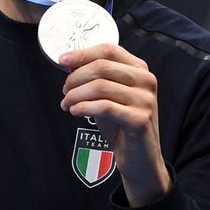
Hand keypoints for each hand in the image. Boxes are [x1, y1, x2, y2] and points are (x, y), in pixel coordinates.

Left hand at [57, 43, 169, 205]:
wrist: (140, 159)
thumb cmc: (121, 126)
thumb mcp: (108, 96)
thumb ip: (96, 79)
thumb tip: (70, 63)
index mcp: (140, 69)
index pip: (109, 50)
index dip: (82, 53)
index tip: (62, 60)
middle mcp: (146, 81)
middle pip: (101, 67)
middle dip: (76, 78)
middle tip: (65, 91)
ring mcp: (146, 100)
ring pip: (100, 86)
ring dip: (76, 95)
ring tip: (67, 104)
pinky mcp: (140, 119)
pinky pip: (104, 107)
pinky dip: (84, 107)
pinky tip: (75, 111)